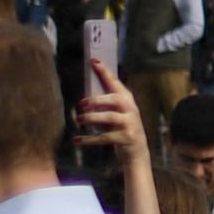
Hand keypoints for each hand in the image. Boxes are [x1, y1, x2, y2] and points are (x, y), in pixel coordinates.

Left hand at [73, 64, 169, 213]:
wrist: (136, 152)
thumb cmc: (121, 128)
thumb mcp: (116, 113)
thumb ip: (105, 104)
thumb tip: (83, 96)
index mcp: (126, 99)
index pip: (115, 82)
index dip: (105, 71)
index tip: (93, 61)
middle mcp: (130, 109)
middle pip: (114, 99)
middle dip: (97, 100)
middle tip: (81, 103)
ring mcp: (130, 124)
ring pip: (110, 118)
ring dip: (93, 118)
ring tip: (79, 120)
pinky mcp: (126, 138)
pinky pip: (104, 138)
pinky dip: (89, 140)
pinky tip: (77, 140)